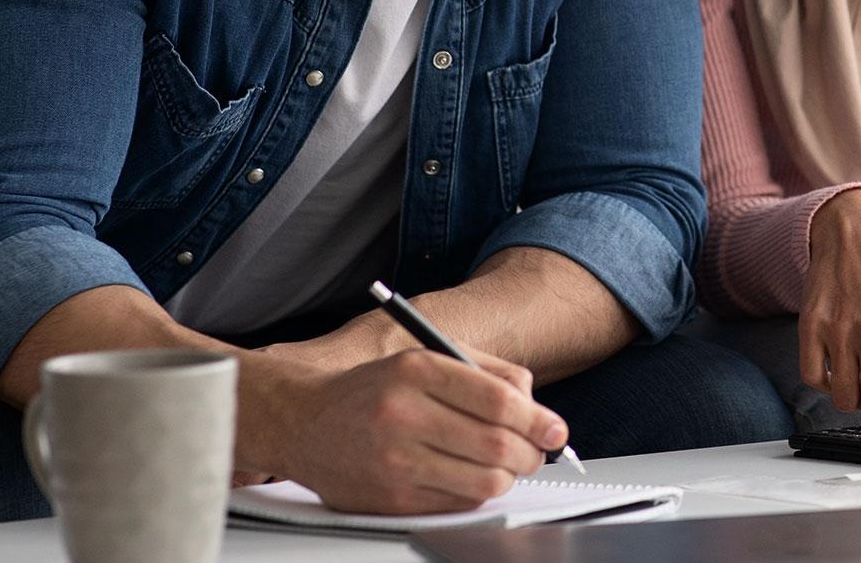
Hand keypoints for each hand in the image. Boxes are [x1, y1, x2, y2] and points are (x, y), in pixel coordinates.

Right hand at [275, 346, 566, 514]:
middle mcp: (403, 414)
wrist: (305, 422)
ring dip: (509, 476)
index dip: (537, 418)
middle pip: (496, 445)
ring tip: (508, 465)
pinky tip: (472, 477)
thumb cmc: (377, 388)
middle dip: (531, 452)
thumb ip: (487, 372)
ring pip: (483, 481)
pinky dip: (478, 493)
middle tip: (538, 451)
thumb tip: (537, 406)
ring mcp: (394, 460)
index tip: (556, 429)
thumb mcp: (428, 358)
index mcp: (417, 370)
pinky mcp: (390, 498)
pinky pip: (458, 504)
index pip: (497, 399)